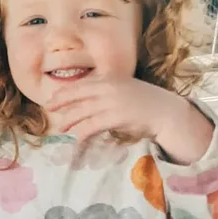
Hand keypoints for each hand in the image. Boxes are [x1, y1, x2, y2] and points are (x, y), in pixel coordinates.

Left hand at [46, 78, 213, 164]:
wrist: (168, 112)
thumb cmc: (146, 103)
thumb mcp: (125, 90)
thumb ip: (107, 92)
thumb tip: (87, 100)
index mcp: (111, 79)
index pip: (82, 84)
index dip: (66, 91)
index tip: (54, 98)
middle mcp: (109, 87)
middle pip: (77, 94)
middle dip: (61, 102)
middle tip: (49, 109)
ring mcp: (112, 102)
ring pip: (82, 111)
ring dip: (69, 120)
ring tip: (61, 128)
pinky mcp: (116, 117)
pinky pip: (92, 126)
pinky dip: (82, 133)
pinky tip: (77, 140)